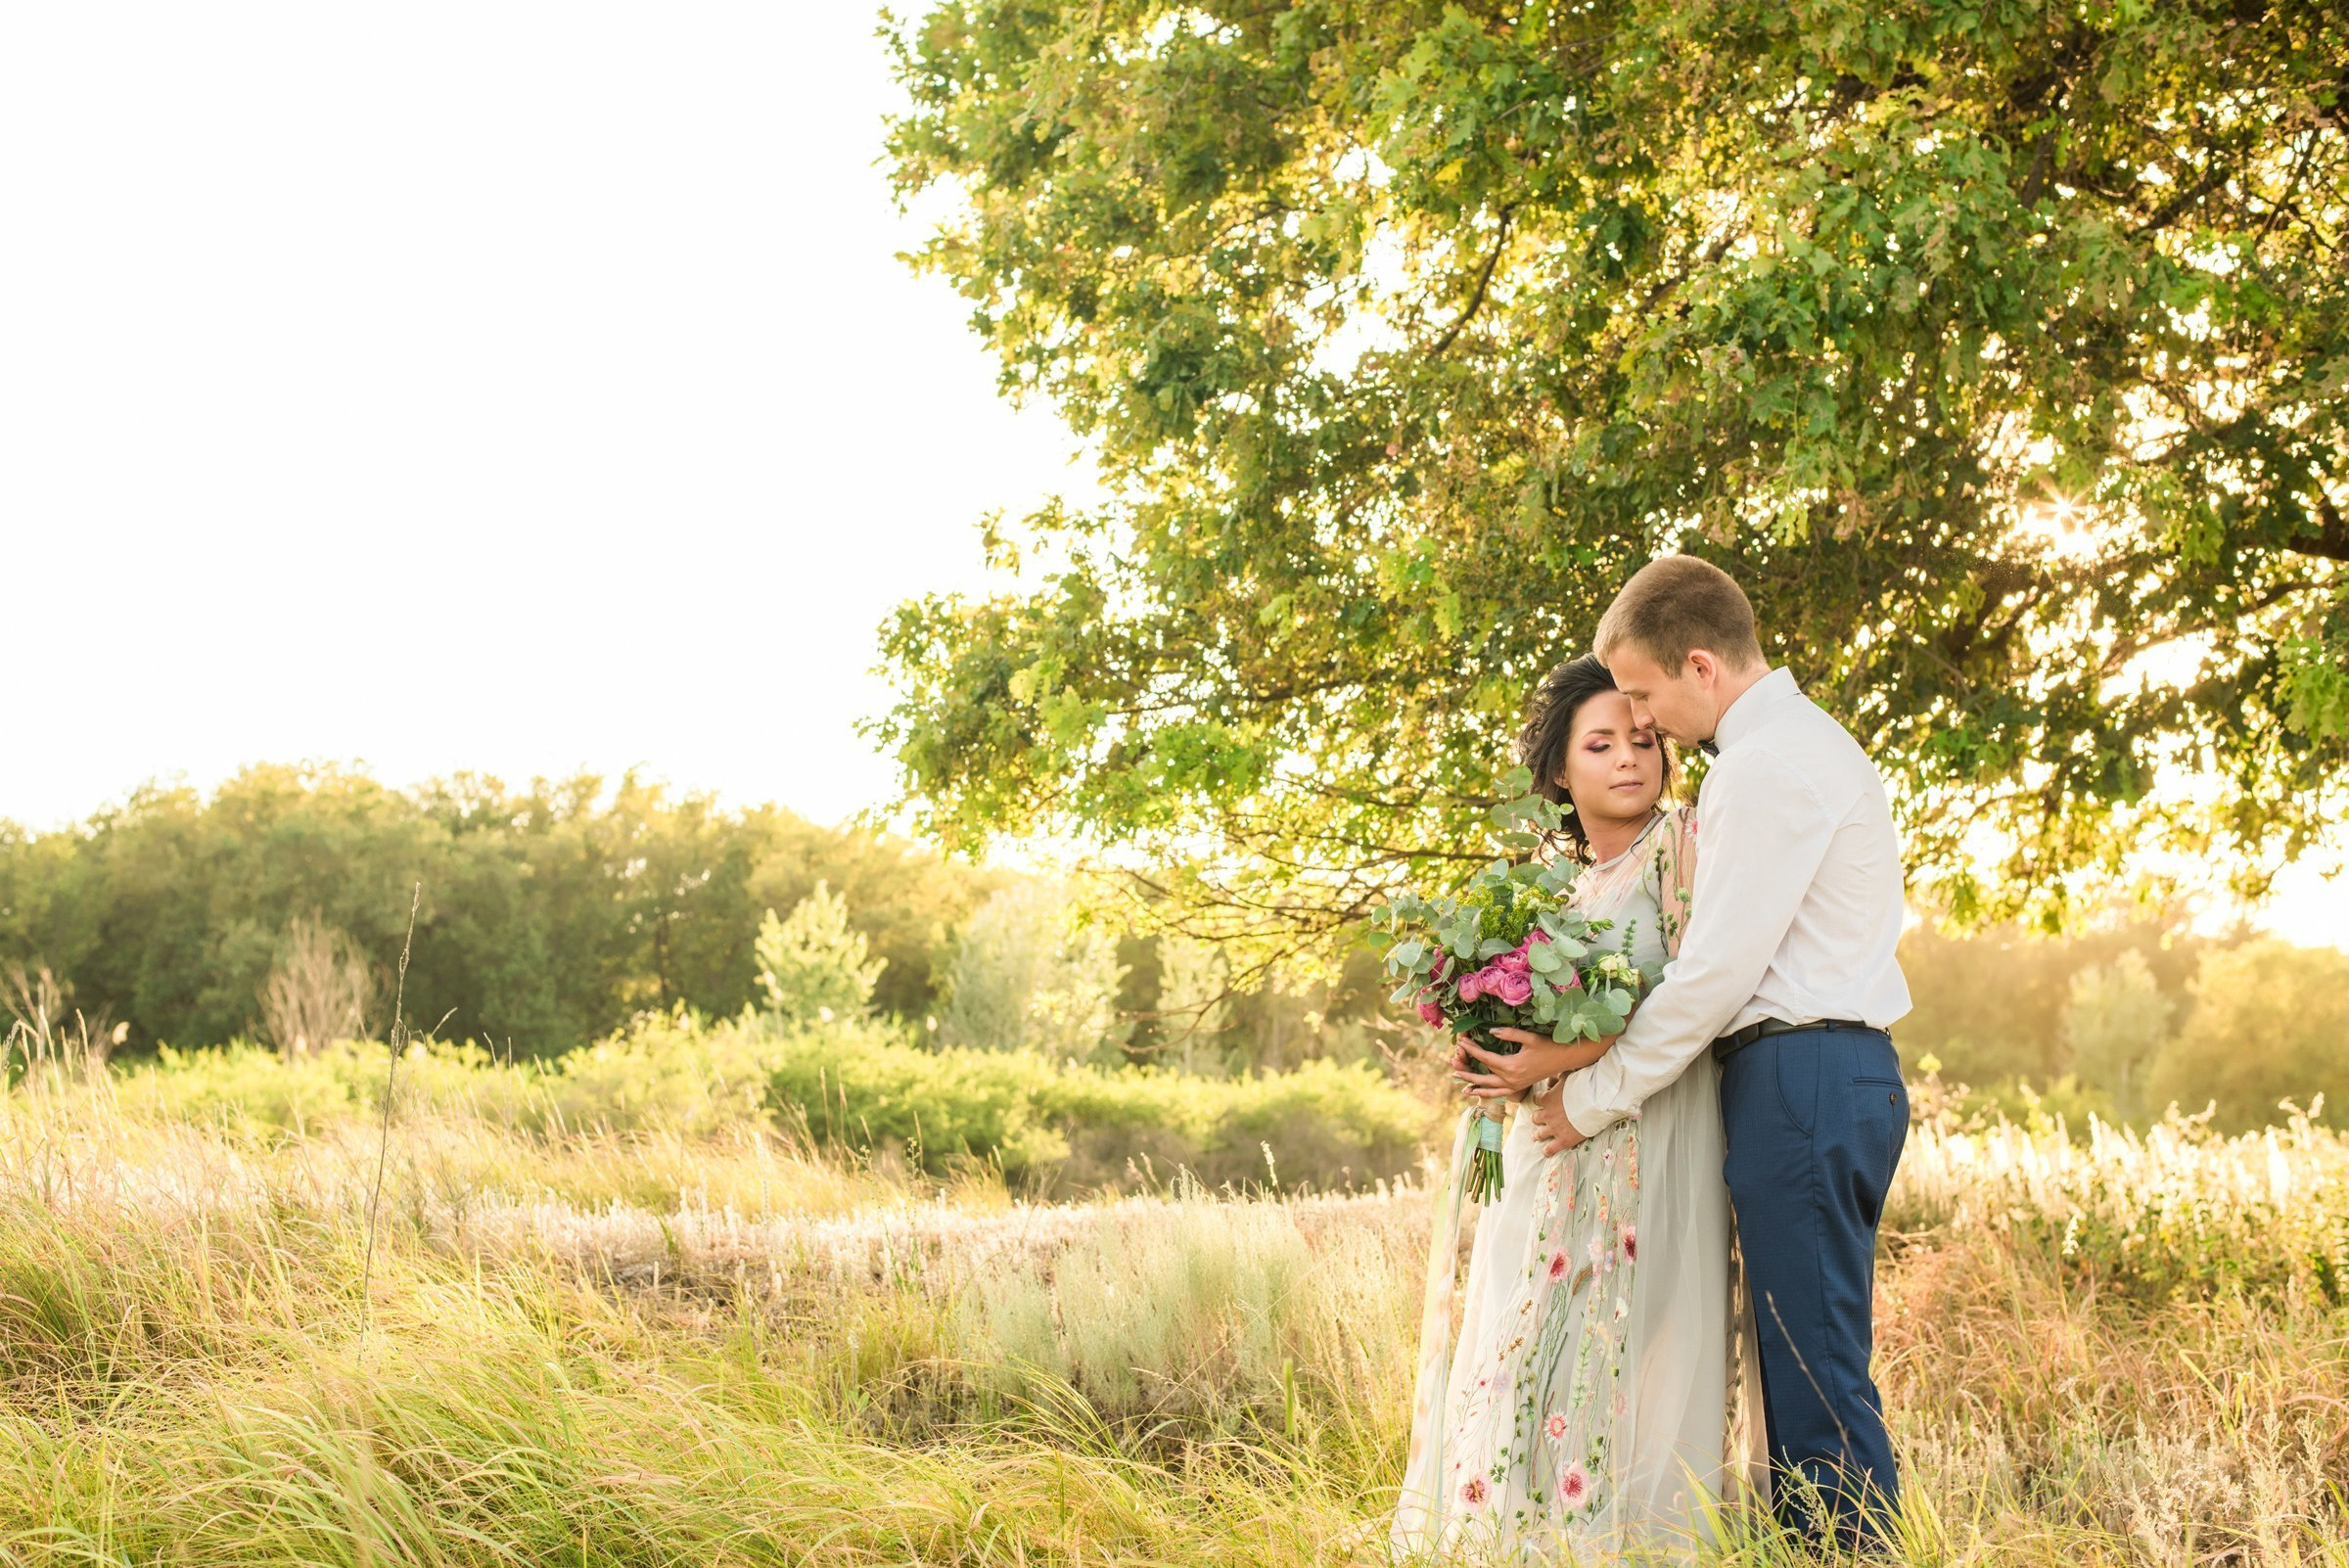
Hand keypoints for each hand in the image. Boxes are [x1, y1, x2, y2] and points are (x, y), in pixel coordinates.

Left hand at [1452, 1028, 1615, 1100]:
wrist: (1565, 1059)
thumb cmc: (1548, 1046)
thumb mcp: (1529, 1037)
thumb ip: (1508, 1034)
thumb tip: (1490, 1031)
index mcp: (1512, 1066)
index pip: (1485, 1057)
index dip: (1472, 1049)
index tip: (1461, 1041)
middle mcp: (1511, 1079)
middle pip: (1483, 1076)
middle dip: (1467, 1070)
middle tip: (1452, 1064)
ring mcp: (1515, 1085)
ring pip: (1489, 1088)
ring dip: (1474, 1084)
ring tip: (1460, 1081)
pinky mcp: (1520, 1087)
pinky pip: (1500, 1093)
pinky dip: (1487, 1093)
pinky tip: (1477, 1092)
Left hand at [1529, 1080, 1589, 1155]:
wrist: (1595, 1103)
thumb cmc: (1583, 1087)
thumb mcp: (1568, 1076)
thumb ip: (1558, 1078)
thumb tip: (1552, 1079)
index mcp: (1547, 1099)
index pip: (1536, 1099)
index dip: (1540, 1100)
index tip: (1543, 1101)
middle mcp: (1547, 1114)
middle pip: (1535, 1117)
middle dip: (1537, 1118)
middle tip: (1540, 1119)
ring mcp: (1554, 1129)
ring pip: (1539, 1134)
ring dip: (1538, 1135)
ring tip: (1537, 1136)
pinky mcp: (1563, 1140)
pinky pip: (1550, 1149)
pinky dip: (1547, 1151)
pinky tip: (1546, 1152)